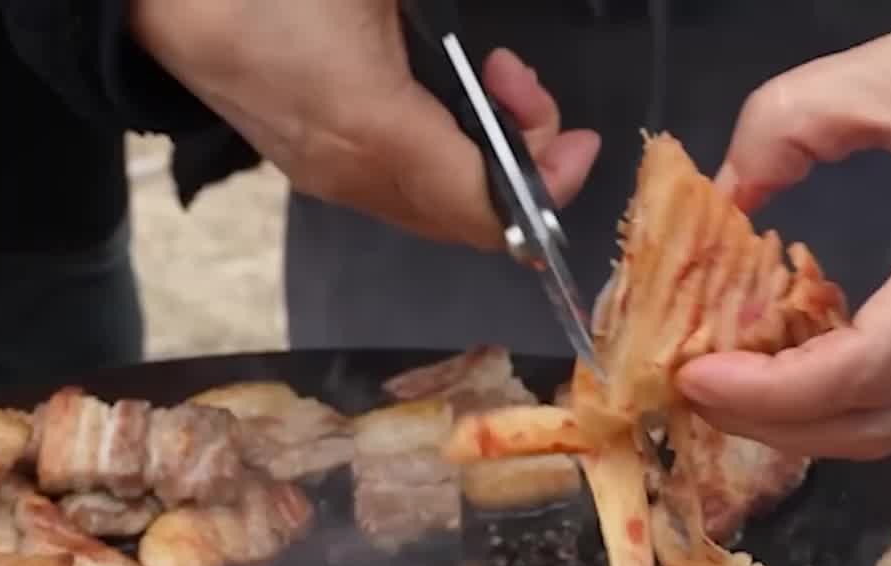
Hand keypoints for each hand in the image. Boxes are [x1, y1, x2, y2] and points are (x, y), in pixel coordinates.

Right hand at [131, 0, 598, 248]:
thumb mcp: (382, 1)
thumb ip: (456, 53)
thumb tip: (511, 85)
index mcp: (372, 130)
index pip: (485, 206)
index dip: (546, 187)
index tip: (579, 142)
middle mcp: (350, 174)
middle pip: (468, 218)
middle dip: (521, 162)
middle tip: (520, 83)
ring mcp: (325, 176)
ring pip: (436, 204)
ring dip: (480, 153)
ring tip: (487, 77)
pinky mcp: (311, 165)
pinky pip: (399, 186)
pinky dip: (440, 154)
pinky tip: (434, 97)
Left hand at [674, 0, 890, 458]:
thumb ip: (788, 124)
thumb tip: (721, 199)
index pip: (873, 365)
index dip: (772, 389)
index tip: (694, 374)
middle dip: (783, 423)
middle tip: (699, 394)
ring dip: (819, 421)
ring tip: (739, 389)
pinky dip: (860, 398)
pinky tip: (801, 367)